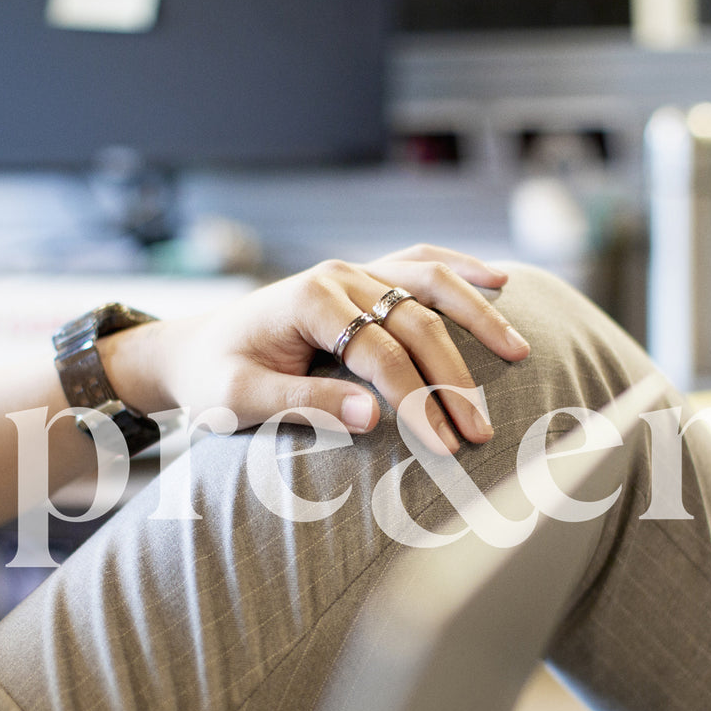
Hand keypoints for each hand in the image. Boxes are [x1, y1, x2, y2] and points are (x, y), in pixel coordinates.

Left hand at [103, 245, 531, 454]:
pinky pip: (422, 264)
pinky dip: (463, 270)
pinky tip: (501, 281)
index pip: (379, 353)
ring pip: (431, 281)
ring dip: (478, 315)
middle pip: (415, 322)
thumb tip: (371, 416)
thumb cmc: (213, 378)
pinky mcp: (365, 279)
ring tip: (518, 350)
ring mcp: (355, 271)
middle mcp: (338, 275)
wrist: (192, 348)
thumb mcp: (242, 399)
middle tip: (481, 431)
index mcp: (308, 298)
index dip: (416, 400)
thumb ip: (303, 404)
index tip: (445, 445)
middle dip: (453, 380)